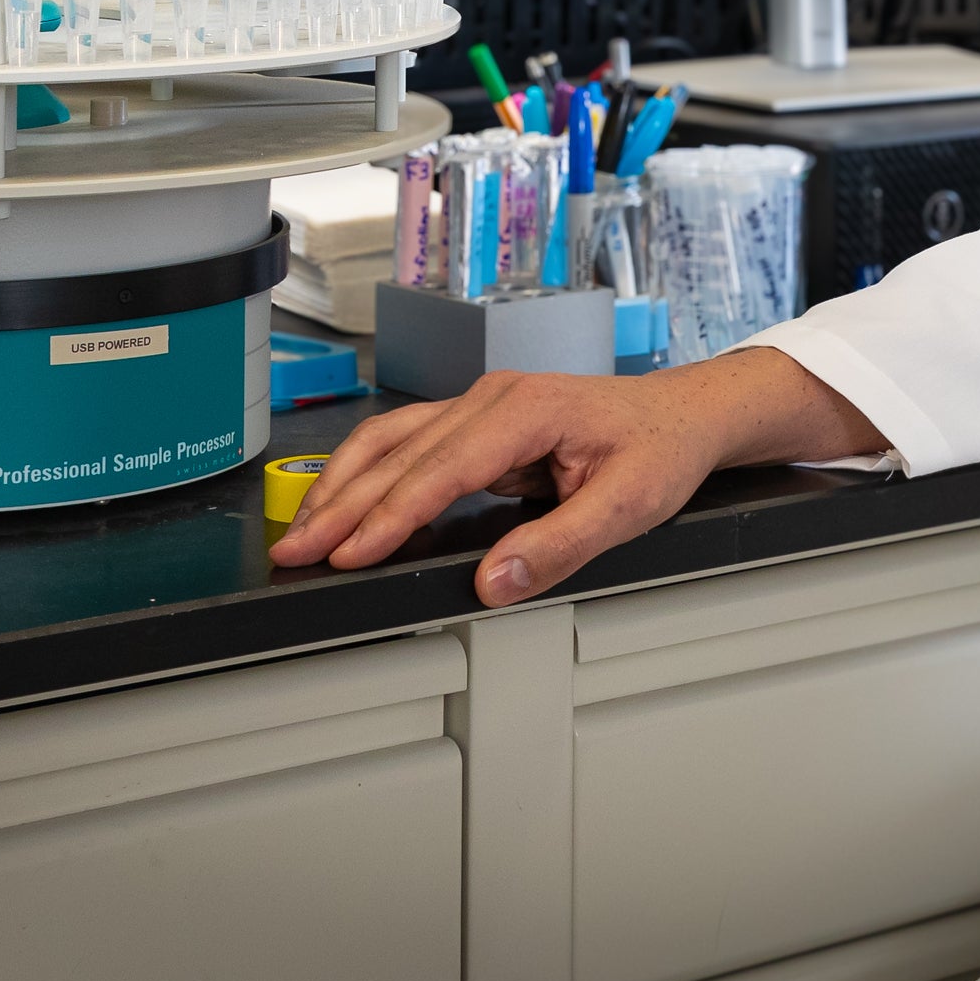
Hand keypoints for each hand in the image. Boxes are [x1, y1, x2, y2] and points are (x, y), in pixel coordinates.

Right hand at [268, 347, 882, 606]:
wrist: (684, 414)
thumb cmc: (661, 450)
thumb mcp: (629, 505)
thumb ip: (559, 545)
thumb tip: (493, 582)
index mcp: (526, 410)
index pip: (441, 470)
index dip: (390, 517)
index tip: (349, 554)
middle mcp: (492, 398)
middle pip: (399, 453)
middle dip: (341, 506)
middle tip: (296, 552)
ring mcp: (480, 405)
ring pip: (391, 441)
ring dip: (341, 485)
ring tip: (302, 531)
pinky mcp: (477, 422)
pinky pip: (407, 444)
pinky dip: (366, 474)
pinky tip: (343, 502)